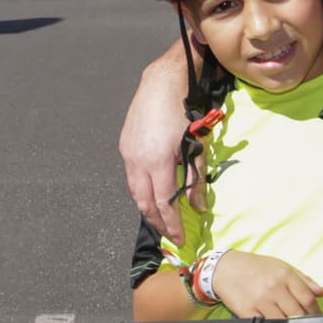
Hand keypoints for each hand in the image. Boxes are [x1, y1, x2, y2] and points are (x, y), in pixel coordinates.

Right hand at [120, 65, 194, 240]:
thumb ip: (195, 179)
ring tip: (160, 219)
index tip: (180, 237)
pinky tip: (151, 195)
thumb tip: (198, 207)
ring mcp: (128, 154)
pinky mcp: (124, 147)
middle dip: (157, 222)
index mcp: (159, 162)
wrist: (161, 84)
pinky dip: (141, 191)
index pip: (163, 203)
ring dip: (147, 208)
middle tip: (169, 235)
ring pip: (135, 192)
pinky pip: (131, 177)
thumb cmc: (183, 113)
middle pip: (144, 203)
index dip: (171, 224)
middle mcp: (138, 161)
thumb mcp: (195, 147)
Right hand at [206, 252, 322, 319]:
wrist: (225, 268)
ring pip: (283, 322)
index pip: (308, 299)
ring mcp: (260, 301)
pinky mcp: (247, 311)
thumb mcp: (281, 267)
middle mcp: (274, 288)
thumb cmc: (256, 268)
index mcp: (285, 275)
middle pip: (297, 313)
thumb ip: (304, 280)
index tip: (319, 320)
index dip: (317, 313)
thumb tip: (322, 292)